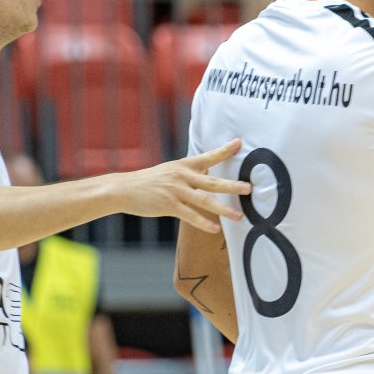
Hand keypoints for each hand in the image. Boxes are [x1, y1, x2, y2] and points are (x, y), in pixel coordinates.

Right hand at [113, 140, 251, 231]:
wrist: (124, 189)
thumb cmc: (149, 181)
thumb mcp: (170, 171)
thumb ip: (189, 173)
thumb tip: (208, 174)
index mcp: (184, 165)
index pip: (208, 157)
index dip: (224, 151)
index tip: (239, 143)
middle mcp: (182, 176)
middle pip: (213, 181)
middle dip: (233, 185)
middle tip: (250, 188)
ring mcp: (176, 191)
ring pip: (205, 201)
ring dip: (224, 209)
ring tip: (239, 216)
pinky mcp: (169, 205)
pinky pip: (190, 216)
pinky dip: (204, 223)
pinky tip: (215, 229)